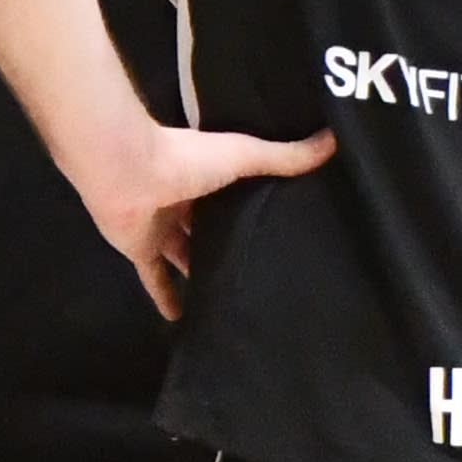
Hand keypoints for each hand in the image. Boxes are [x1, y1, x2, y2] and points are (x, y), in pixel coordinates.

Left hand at [88, 122, 329, 314]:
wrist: (127, 171)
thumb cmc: (185, 158)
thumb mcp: (244, 156)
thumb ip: (285, 157)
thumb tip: (335, 141)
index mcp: (208, 176)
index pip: (234, 195)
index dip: (252, 208)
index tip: (279, 227)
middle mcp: (185, 201)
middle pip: (209, 227)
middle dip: (228, 243)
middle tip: (261, 270)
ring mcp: (162, 227)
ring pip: (184, 255)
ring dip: (200, 272)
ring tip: (231, 297)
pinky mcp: (142, 250)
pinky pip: (155, 278)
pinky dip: (166, 298)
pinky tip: (183, 320)